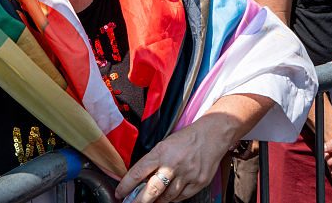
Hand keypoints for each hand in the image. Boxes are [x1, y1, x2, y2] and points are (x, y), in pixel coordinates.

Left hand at [114, 120, 228, 202]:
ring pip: (167, 197)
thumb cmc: (186, 138)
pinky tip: (168, 197)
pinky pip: (181, 197)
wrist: (212, 135)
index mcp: (161, 152)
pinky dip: (173, 198)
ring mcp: (187, 175)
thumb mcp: (165, 144)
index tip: (119, 193)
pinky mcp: (198, 182)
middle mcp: (173, 165)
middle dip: (139, 201)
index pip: (138, 172)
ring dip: (157, 201)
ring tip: (151, 201)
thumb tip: (140, 179)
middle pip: (152, 190)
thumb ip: (153, 161)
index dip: (126, 185)